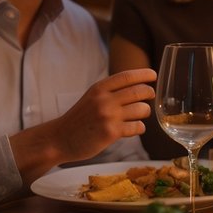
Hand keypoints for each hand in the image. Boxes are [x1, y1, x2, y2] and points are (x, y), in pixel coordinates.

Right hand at [11, 68, 155, 176]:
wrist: (60, 139)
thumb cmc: (79, 118)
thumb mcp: (91, 97)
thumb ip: (110, 91)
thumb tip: (138, 85)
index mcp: (99, 88)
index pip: (127, 76)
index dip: (143, 74)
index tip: (153, 75)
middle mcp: (104, 99)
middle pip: (139, 91)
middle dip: (149, 93)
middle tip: (150, 95)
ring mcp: (108, 116)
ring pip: (142, 109)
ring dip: (145, 112)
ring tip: (140, 114)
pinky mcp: (111, 133)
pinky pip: (137, 127)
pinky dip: (139, 127)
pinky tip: (134, 128)